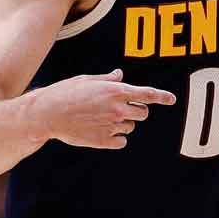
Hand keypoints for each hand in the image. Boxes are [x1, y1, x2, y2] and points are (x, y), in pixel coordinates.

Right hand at [35, 69, 176, 148]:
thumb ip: (108, 80)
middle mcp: (118, 109)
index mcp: (115, 91)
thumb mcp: (86, 80)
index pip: (148, 94)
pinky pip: (121, 141)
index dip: (162, 97)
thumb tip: (120, 75)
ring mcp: (112, 126)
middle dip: (136, 110)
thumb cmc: (65, 93)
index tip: (172, 99)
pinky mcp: (104, 141)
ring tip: (102, 118)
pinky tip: (101, 131)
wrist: (47, 114)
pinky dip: (115, 137)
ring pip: (131, 127)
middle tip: (120, 108)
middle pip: (143, 113)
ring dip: (123, 123)